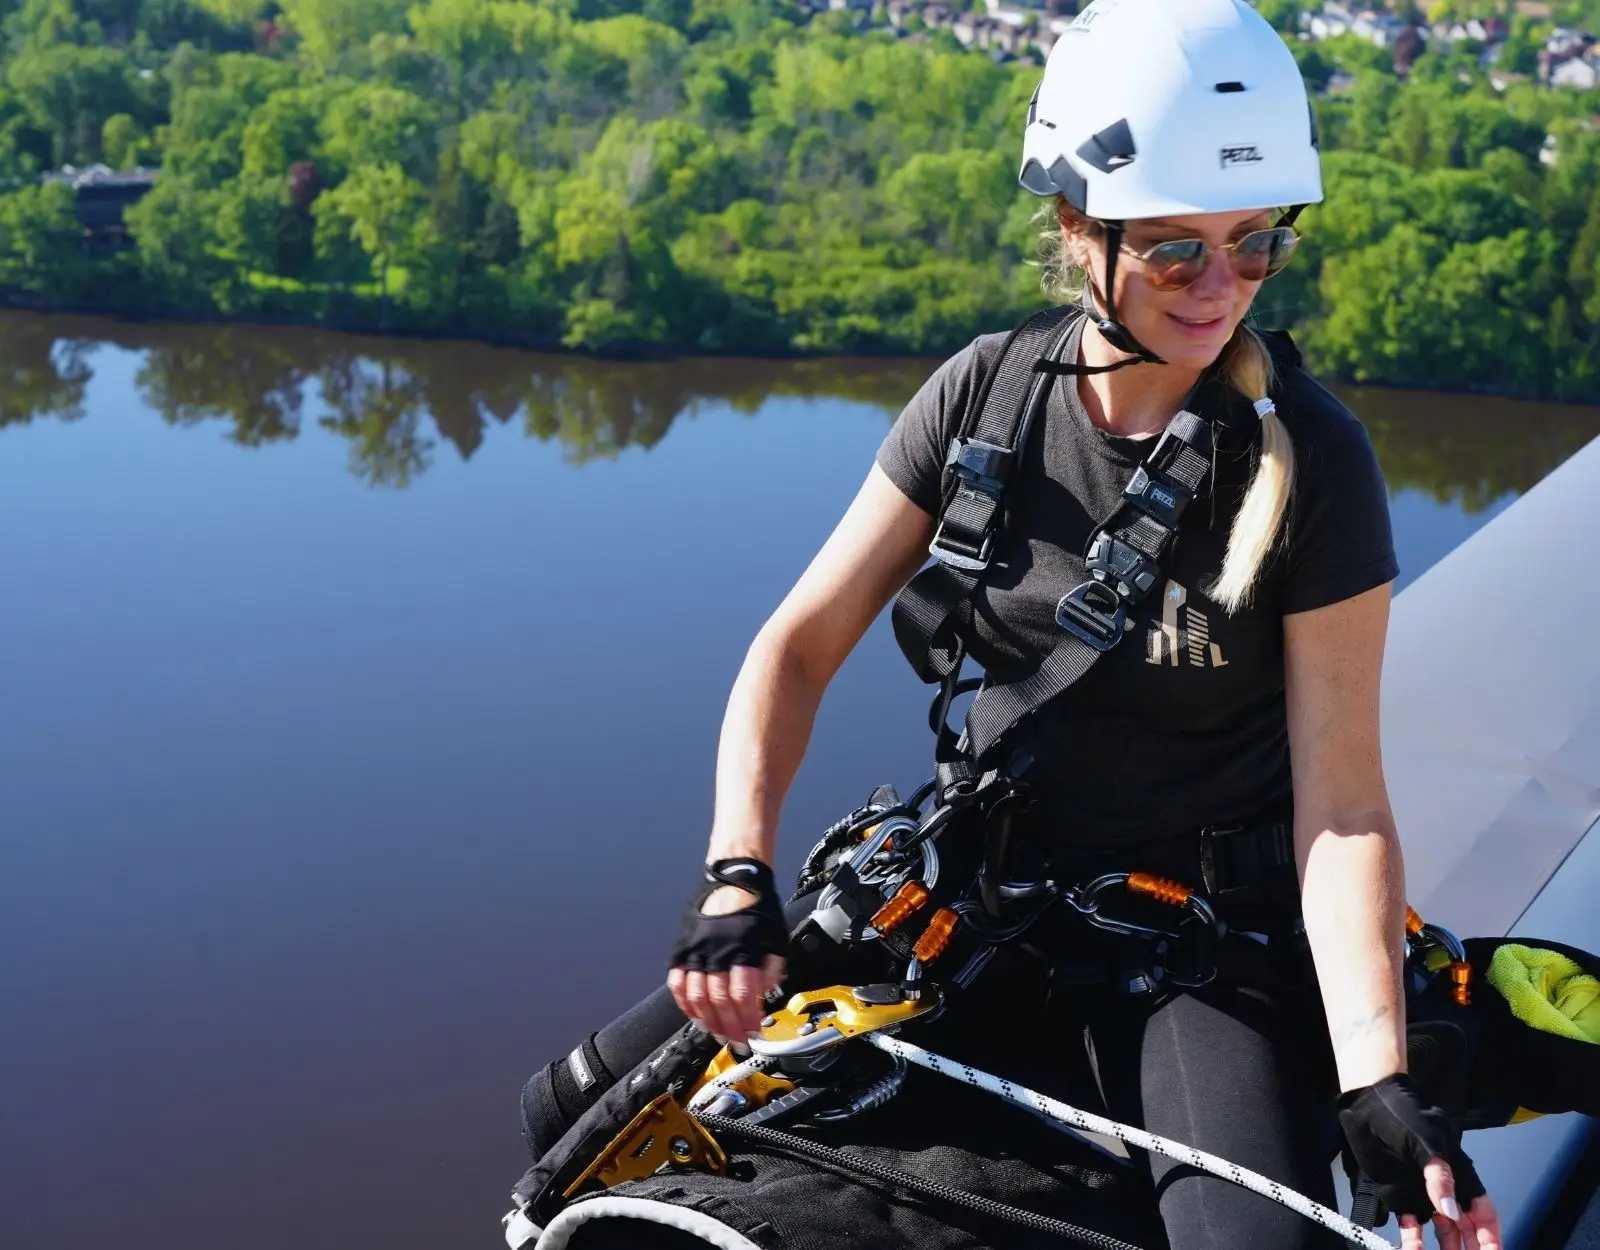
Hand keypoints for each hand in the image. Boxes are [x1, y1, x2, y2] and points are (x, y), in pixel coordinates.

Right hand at [666, 858, 787, 1046]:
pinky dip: (684, 1003)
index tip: (753, 1033)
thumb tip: (763, 997)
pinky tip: (695, 1015)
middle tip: (736, 1042)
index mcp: (743, 949)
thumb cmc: (758, 908)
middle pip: (719, 1000)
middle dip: (728, 1027)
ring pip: (696, 996)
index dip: (747, 1019)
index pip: (743, 995)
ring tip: (717, 1033)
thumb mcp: (777, 937)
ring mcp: (695, 950)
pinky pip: (677, 983)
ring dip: (707, 1020)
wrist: (734, 878)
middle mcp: (717, 952)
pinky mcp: (681, 948)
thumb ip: (771, 970)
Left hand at [1337, 1074, 1502, 1249]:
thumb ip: (1440, 1177)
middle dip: (1470, 1249)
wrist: (1367, 1104)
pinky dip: (1413, 1242)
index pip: (1483, 1214)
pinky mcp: (1399, 1196)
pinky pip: (1411, 1226)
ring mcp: (1422, 1195)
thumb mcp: (1425, 1142)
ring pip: (1442, 1233)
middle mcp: (1444, 1190)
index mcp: (1459, 1176)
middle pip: (1465, 1229)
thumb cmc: (1403, 1114)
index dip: (1490, 1238)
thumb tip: (1451, 1211)